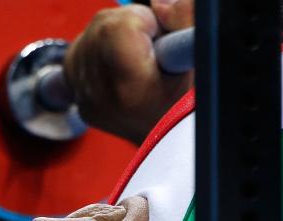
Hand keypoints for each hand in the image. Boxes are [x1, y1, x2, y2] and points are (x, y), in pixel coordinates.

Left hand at [63, 0, 193, 145]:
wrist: (174, 144)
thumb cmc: (191, 108)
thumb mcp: (202, 62)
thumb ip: (185, 19)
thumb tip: (159, 5)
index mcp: (132, 87)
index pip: (121, 23)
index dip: (147, 23)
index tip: (161, 43)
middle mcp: (103, 95)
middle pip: (102, 23)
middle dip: (130, 26)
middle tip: (153, 52)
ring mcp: (87, 100)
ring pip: (90, 34)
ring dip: (115, 37)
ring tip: (140, 62)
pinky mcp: (81, 101)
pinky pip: (81, 54)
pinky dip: (100, 52)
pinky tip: (122, 68)